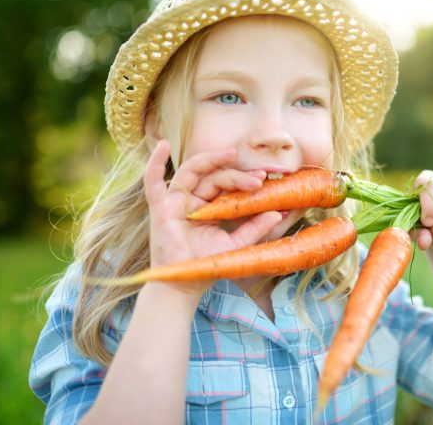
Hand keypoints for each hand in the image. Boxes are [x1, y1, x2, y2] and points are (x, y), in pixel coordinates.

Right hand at [143, 140, 282, 293]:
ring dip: (210, 160)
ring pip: (192, 172)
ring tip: (230, 154)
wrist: (185, 286)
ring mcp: (175, 202)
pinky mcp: (160, 209)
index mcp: (208, 205)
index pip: (227, 184)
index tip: (268, 178)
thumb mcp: (237, 244)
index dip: (245, 178)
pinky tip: (163, 146)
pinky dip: (155, 163)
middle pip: (213, 176)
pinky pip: (153, 183)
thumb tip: (280, 213)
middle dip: (236, 174)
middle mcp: (191, 199)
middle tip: (259, 177)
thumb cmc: (207, 264)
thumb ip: (255, 228)